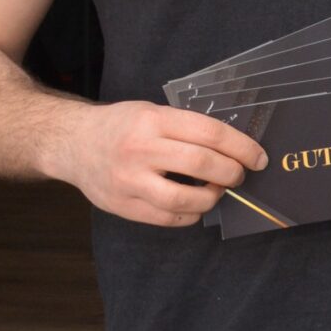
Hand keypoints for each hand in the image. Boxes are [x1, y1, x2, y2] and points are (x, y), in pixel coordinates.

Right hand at [43, 100, 269, 227]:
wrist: (72, 143)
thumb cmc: (121, 126)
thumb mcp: (152, 112)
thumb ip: (186, 127)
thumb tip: (234, 147)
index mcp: (153, 121)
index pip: (210, 134)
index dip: (242, 147)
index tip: (258, 157)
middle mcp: (140, 150)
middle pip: (202, 165)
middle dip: (232, 173)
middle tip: (240, 175)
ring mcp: (128, 181)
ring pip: (185, 198)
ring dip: (212, 198)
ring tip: (217, 191)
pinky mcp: (121, 206)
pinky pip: (167, 218)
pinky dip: (190, 215)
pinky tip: (193, 205)